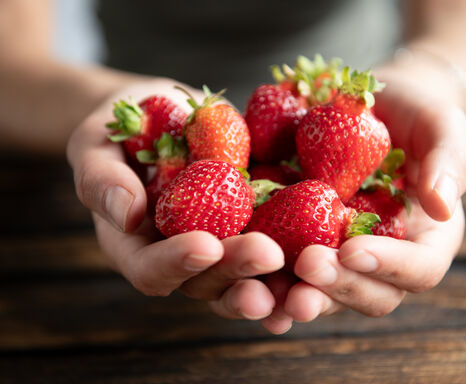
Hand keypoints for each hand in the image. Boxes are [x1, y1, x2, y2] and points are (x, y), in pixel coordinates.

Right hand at [67, 79, 283, 320]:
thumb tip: (127, 214)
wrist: (156, 118)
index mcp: (135, 247)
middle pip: (204, 281)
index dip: (176, 263)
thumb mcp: (94, 145)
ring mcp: (216, 249)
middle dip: (235, 271)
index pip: (150, 270)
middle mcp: (177, 258)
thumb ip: (101, 180)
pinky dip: (293, 270)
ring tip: (302, 284)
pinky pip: (271, 256)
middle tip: (268, 254)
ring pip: (242, 280)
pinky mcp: (248, 230)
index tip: (206, 243)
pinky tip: (319, 271)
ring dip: (272, 285)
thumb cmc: (117, 132)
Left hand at [261, 68, 465, 330]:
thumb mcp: (440, 126)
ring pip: (323, 293)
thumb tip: (442, 206)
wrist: (371, 108)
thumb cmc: (414, 116)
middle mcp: (381, 258)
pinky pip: (286, 270)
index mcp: (422, 240)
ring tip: (267, 291)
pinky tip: (241, 279)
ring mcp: (340, 254)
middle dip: (336, 286)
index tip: (353, 248)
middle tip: (307, 266)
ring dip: (295, 297)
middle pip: (367, 294)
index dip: (388, 266)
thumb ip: (448, 162)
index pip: (417, 270)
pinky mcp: (303, 241)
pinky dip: (266, 281)